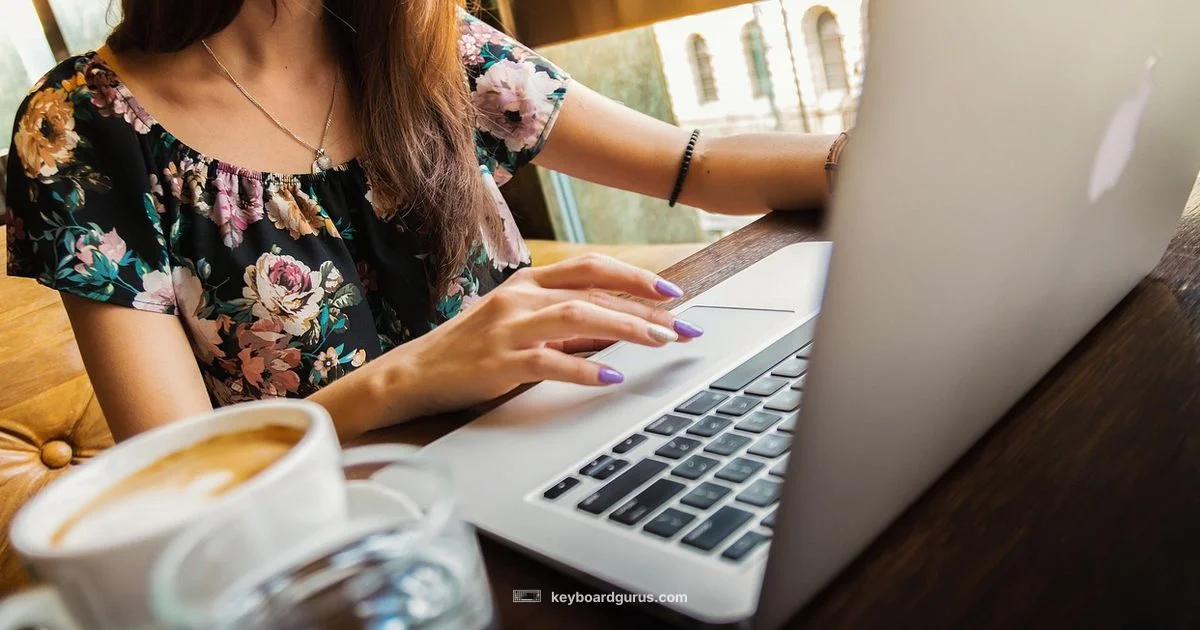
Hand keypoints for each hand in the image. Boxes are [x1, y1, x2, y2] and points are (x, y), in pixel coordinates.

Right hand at [385, 254, 704, 419]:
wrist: (413, 374)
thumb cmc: (471, 350)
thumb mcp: (518, 324)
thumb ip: (562, 322)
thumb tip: (617, 327)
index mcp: (527, 283)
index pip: (591, 268)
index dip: (635, 277)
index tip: (673, 293)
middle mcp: (520, 297)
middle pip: (594, 291)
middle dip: (646, 308)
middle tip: (684, 327)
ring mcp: (508, 328)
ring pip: (578, 317)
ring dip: (626, 328)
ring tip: (660, 342)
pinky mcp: (498, 363)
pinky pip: (549, 361)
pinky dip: (584, 368)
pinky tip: (611, 376)